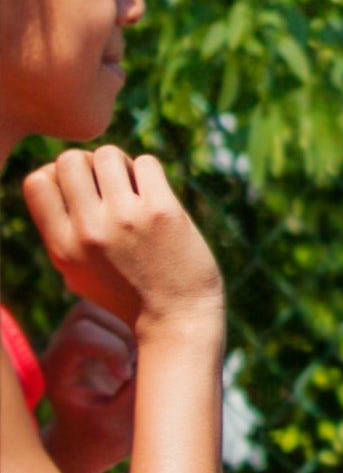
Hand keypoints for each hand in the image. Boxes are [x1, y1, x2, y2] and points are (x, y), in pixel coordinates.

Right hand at [20, 147, 220, 334]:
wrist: (176, 318)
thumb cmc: (127, 292)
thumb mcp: (76, 270)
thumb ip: (61, 231)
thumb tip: (52, 175)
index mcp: (61, 246)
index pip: (35, 182)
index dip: (55, 174)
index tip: (77, 187)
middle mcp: (87, 230)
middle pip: (70, 160)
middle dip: (89, 163)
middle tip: (108, 183)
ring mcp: (125, 218)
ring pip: (108, 154)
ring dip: (121, 163)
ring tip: (132, 185)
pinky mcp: (162, 210)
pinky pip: (146, 162)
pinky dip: (148, 170)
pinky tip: (154, 191)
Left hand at [37, 299, 133, 472]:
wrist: (93, 438)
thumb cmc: (103, 436)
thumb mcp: (121, 426)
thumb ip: (136, 393)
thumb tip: (164, 355)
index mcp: (56, 369)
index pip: (81, 335)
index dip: (112, 350)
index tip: (126, 378)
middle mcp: (61, 344)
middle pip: (93, 313)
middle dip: (127, 335)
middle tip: (142, 363)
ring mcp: (78, 332)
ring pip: (107, 304)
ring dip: (135, 326)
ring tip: (147, 354)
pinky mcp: (98, 327)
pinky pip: (120, 305)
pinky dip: (140, 321)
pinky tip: (149, 346)